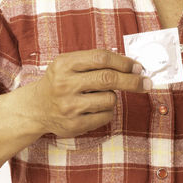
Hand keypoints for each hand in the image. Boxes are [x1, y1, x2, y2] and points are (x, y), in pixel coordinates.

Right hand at [31, 49, 150, 137]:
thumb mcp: (68, 64)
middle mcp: (64, 84)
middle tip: (146, 82)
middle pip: (109, 79)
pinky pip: (106, 116)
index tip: (137, 67)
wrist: (36, 108)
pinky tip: (93, 109)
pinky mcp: (74, 124)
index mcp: (64, 64)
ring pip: (110, 99)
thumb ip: (94, 62)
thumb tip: (132, 67)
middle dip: (132, 80)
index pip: (101, 58)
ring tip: (98, 97)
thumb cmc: (59, 82)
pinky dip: (106, 112)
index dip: (123, 62)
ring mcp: (69, 106)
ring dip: (112, 97)